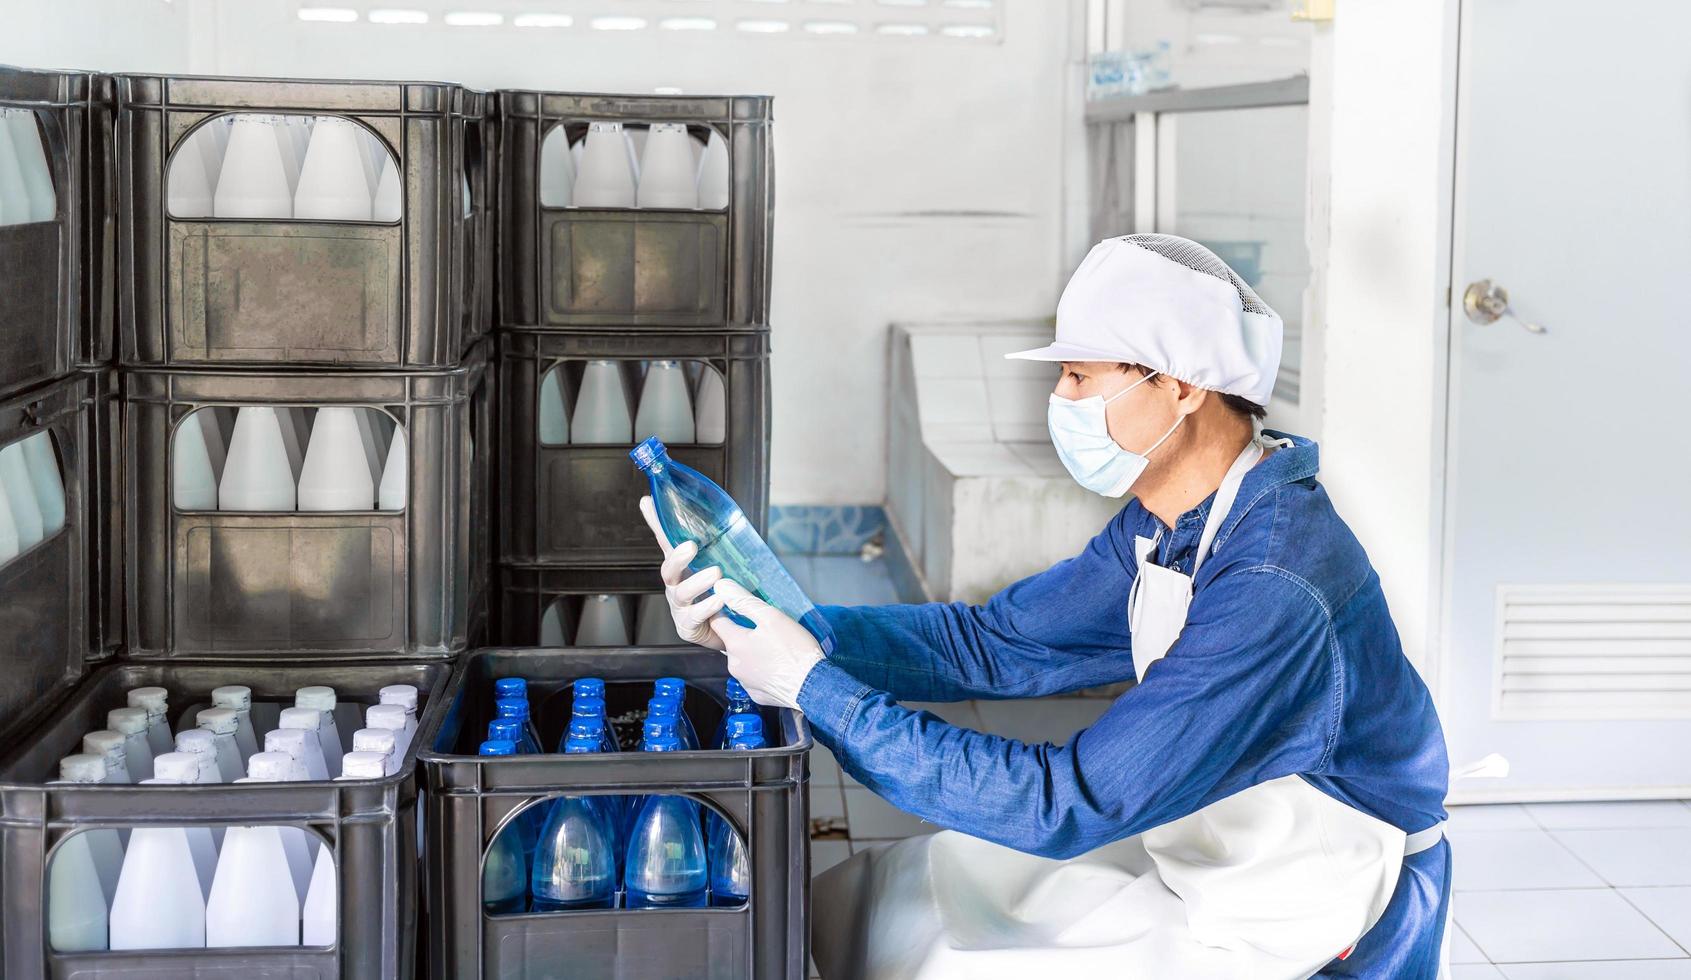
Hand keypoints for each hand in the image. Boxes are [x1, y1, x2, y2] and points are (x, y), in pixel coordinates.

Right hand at [639, 496, 727, 649]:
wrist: (722, 630)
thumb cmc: (712, 595)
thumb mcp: (711, 566)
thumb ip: (707, 544)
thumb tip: (707, 512)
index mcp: (679, 568)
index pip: (665, 541)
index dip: (655, 522)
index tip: (648, 503)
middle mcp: (675, 585)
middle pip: (668, 569)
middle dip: (677, 557)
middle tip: (691, 545)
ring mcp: (680, 606)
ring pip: (682, 592)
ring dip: (698, 582)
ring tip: (716, 573)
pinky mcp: (688, 626)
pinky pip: (695, 615)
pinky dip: (707, 607)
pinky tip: (720, 600)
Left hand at [708, 579, 823, 710]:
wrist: (813, 686)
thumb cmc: (795, 650)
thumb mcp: (772, 617)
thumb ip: (745, 602)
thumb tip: (722, 587)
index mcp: (735, 644)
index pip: (717, 622)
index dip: (723, 611)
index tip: (734, 606)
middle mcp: (734, 665)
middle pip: (731, 642)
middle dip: (743, 633)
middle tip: (765, 627)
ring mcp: (745, 682)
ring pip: (743, 660)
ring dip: (753, 652)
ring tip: (775, 647)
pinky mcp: (757, 694)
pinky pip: (754, 677)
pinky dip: (762, 669)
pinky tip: (778, 664)